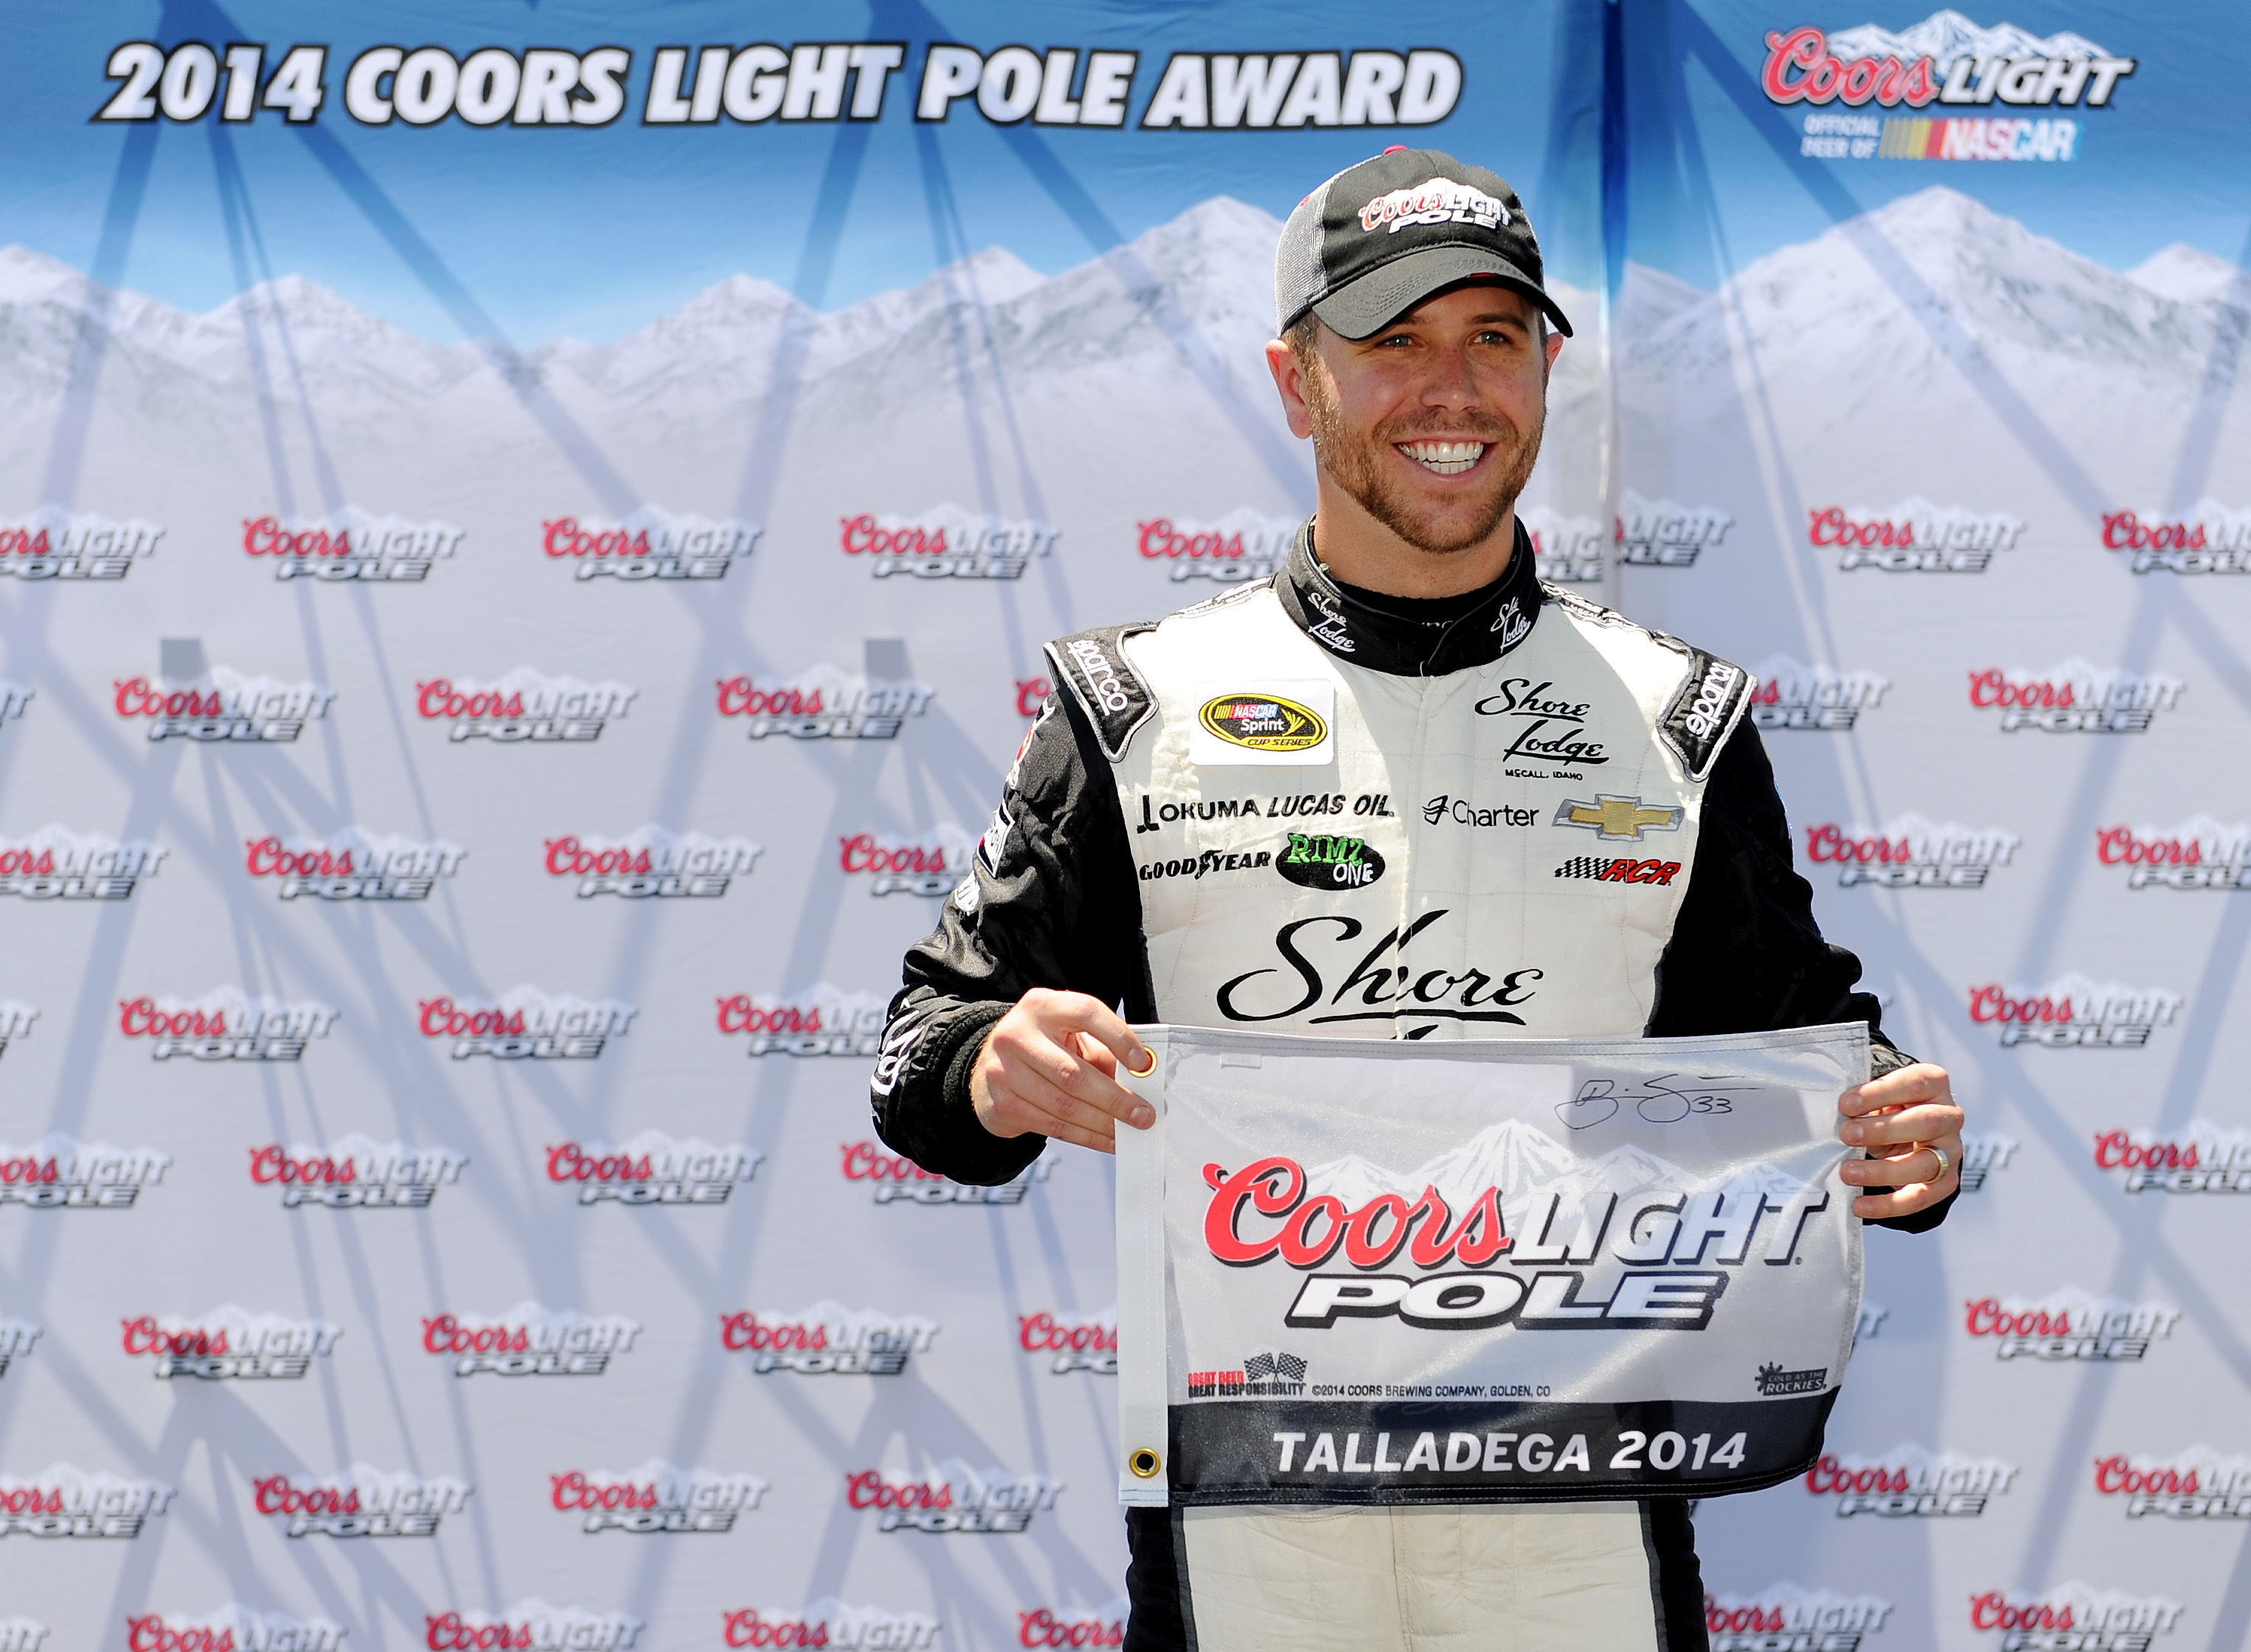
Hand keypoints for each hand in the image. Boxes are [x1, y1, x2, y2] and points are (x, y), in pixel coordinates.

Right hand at [970, 988, 1154, 1154]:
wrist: (992, 1068)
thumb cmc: (1043, 1048)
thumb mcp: (1069, 1036)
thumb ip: (1105, 1050)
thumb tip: (1143, 1078)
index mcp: (1042, 1006)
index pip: (1086, 1013)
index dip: (1118, 1037)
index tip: (1142, 1063)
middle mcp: (1017, 1035)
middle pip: (1073, 1073)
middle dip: (1115, 1099)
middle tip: (1143, 1114)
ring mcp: (1004, 1071)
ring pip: (1064, 1105)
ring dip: (1103, 1124)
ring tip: (1128, 1130)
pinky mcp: (1002, 1104)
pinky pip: (1053, 1126)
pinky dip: (1086, 1137)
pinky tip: (1105, 1140)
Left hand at [1836, 1063, 1961, 1218]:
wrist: (1909, 1131)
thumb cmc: (1886, 1107)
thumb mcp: (1877, 1096)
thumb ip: (1861, 1102)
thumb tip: (1828, 1117)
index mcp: (1934, 1084)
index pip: (1914, 1083)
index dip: (1880, 1093)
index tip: (1846, 1104)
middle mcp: (1949, 1116)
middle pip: (1926, 1122)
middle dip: (1883, 1130)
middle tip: (1847, 1135)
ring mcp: (1951, 1151)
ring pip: (1924, 1164)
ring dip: (1883, 1170)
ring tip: (1847, 1172)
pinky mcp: (1946, 1181)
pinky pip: (1921, 1197)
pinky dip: (1889, 1204)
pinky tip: (1860, 1205)